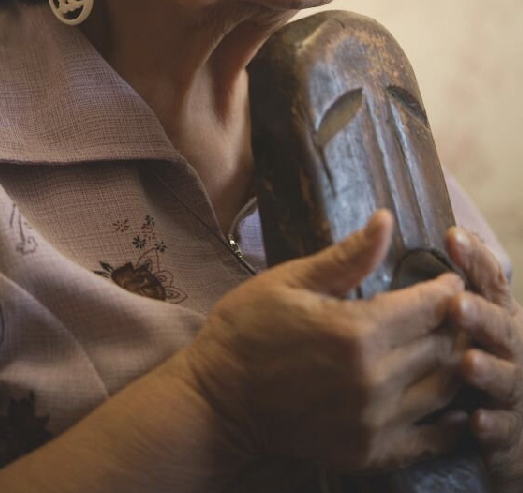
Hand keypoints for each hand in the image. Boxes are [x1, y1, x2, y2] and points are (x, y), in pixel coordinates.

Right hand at [183, 211, 465, 473]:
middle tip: (453, 310)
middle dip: (454, 324)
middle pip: (441, 348)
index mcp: (355, 331)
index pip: (427, 307)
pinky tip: (447, 404)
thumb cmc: (247, 329)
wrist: (218, 401)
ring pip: (443, 391)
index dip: (446, 290)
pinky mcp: (367, 453)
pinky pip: (428, 438)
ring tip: (449, 346)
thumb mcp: (291, 280)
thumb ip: (347, 257)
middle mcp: (372, 381)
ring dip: (453, 366)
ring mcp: (372, 422)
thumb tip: (386, 220)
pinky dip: (446, 421)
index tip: (451, 280)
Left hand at [446, 227, 522, 492]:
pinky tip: (476, 421)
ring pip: (503, 378)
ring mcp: (516, 390)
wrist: (522, 422)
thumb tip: (448, 232)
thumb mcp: (484, 317)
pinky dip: (492, 425)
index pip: (491, 281)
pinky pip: (503, 430)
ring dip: (487, 370)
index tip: (452, 235)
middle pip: (500, 328)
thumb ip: (467, 282)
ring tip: (468, 362)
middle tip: (457, 303)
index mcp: (502, 315)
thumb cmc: (494, 357)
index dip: (475, 259)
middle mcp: (513, 348)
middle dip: (481, 315)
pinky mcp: (511, 433)